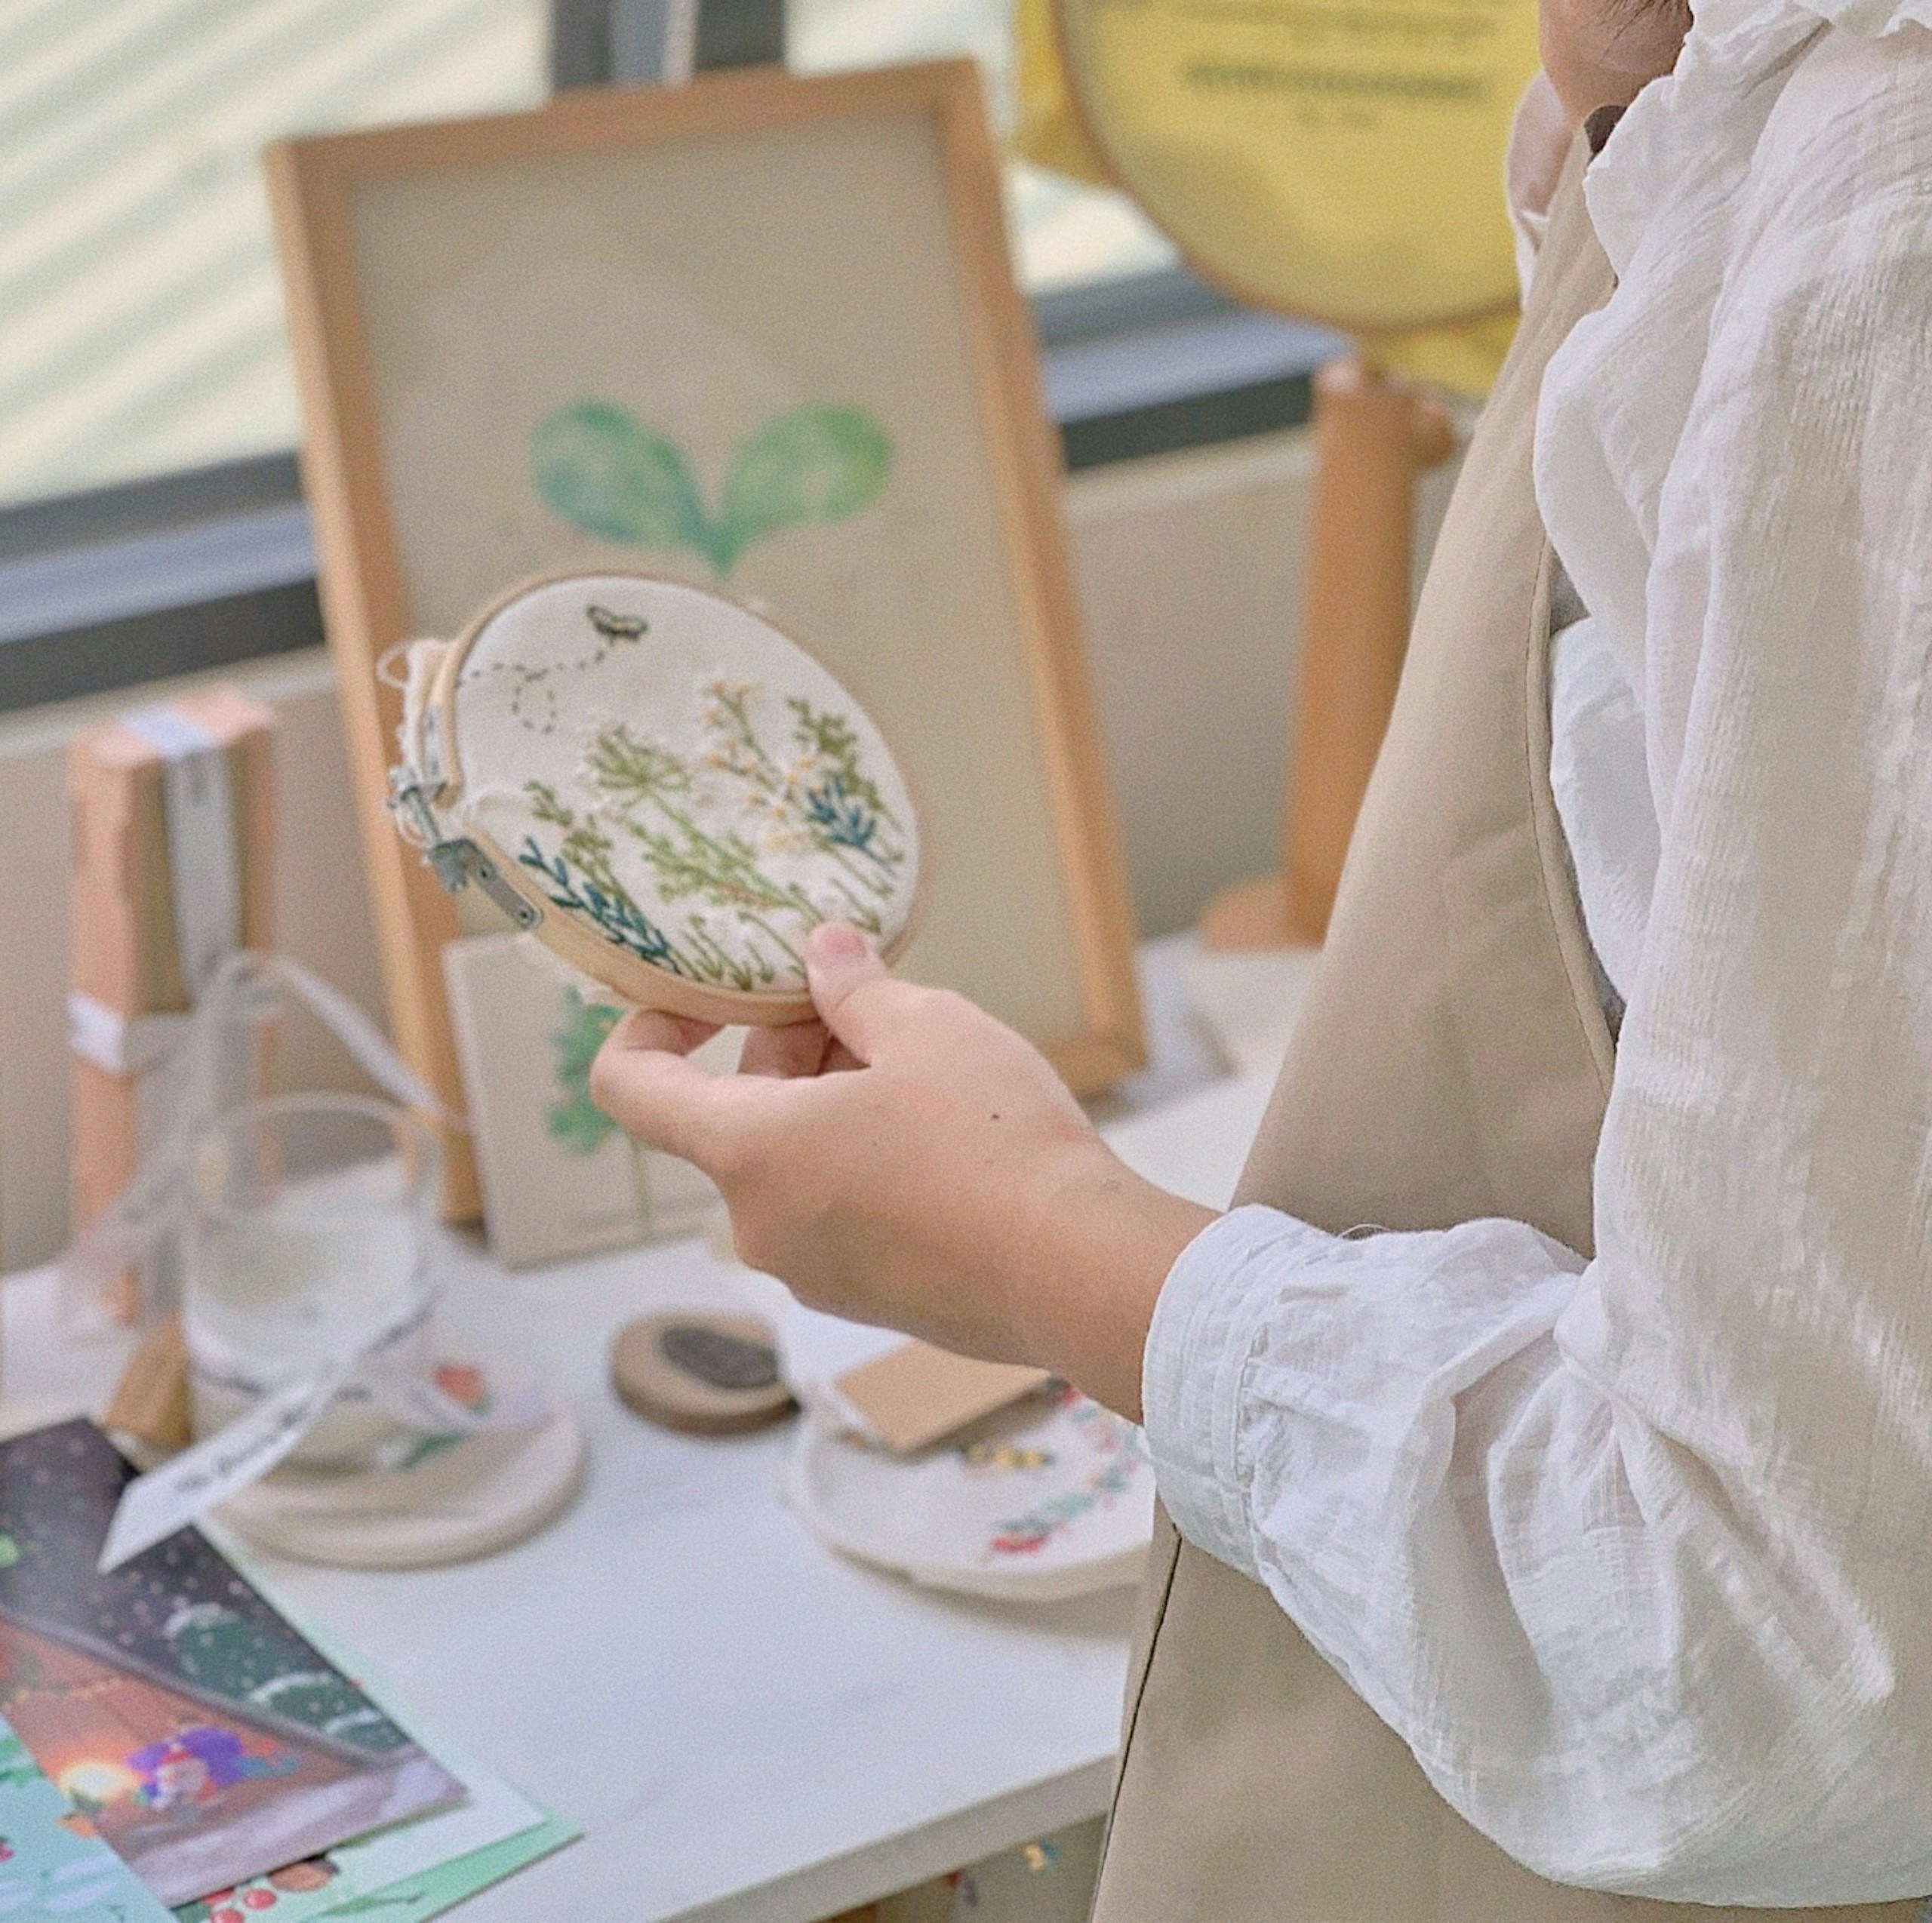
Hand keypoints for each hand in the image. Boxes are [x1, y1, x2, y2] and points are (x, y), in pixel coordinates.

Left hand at [588, 924, 1214, 1418]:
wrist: (1081, 1274)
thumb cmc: (996, 1144)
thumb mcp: (927, 1028)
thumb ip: (855, 986)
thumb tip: (823, 952)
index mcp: (749, 1151)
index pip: (632, 1087)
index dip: (650, 1023)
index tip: (707, 996)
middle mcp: (760, 1224)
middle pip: (733, 1116)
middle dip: (790, 1050)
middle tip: (868, 1006)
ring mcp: (811, 1273)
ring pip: (791, 1163)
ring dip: (835, 1104)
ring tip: (926, 1067)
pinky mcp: (865, 1300)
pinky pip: (836, 1212)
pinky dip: (864, 1162)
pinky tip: (949, 1136)